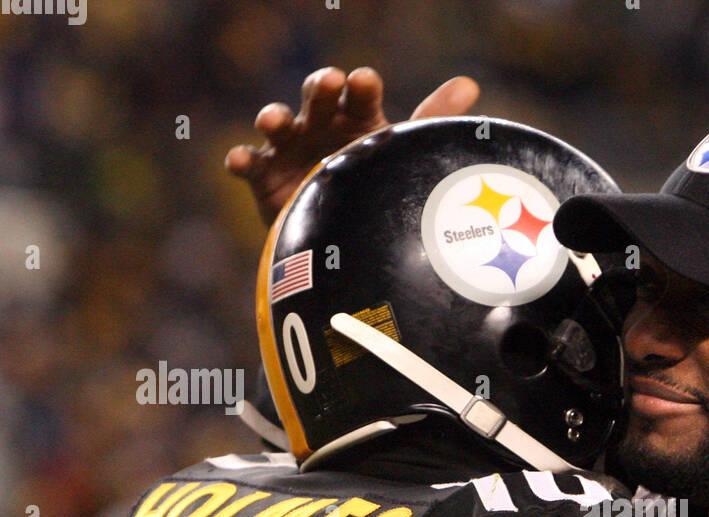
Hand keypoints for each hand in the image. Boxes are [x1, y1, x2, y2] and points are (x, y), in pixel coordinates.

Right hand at [225, 67, 480, 225]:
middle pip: (317, 99)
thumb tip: (469, 84)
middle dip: (319, 87)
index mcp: (358, 119)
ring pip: (278, 124)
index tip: (365, 82)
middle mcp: (323, 126)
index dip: (360, 87)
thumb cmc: (379, 186)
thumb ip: (434, 118)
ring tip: (273, 120)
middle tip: (328, 83)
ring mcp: (291, 149)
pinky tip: (239, 160)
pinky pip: (248, 164)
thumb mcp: (406, 152)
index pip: (360, 95)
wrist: (350, 242)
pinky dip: (240, 159)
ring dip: (272, 116)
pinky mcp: (265, 176)